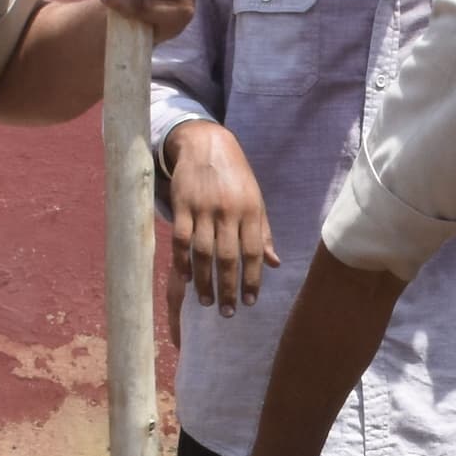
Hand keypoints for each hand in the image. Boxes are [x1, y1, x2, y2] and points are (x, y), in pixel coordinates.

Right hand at [163, 121, 278, 314]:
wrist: (206, 143)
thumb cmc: (235, 176)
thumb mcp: (256, 200)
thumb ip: (263, 232)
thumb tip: (274, 264)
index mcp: (251, 210)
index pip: (253, 252)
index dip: (252, 279)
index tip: (250, 302)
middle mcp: (228, 211)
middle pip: (228, 257)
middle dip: (229, 287)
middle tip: (228, 312)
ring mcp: (203, 208)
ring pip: (203, 252)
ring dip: (204, 280)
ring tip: (206, 301)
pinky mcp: (182, 204)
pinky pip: (181, 238)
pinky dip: (182, 260)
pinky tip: (185, 278)